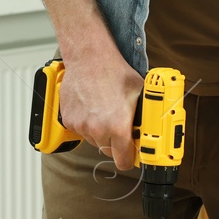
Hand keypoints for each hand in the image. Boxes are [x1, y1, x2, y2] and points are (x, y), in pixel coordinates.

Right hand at [57, 52, 143, 168]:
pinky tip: (92, 107)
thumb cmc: (114, 71)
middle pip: (108, 151)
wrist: (89, 57)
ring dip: (100, 132)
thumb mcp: (139, 94)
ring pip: (94, 140)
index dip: (129, 158)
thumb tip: (150, 130)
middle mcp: (97, 129)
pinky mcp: (68, 120)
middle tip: (119, 125)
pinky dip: (86, 123)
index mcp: (117, 127)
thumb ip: (143, 117)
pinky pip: (81, 130)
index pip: (123, 161)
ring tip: (104, 110)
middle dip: (115, 142)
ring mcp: (81, 125)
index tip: (131, 153)